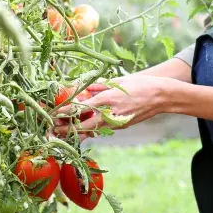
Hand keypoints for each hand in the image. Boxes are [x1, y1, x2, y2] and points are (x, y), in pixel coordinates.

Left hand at [52, 75, 172, 139]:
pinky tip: (82, 128)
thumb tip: (82, 87)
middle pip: (82, 125)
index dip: (64, 112)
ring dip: (76, 131)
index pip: (80, 107)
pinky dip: (90, 129)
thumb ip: (99, 86)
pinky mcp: (121, 126)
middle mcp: (109, 113)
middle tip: (52, 129)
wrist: (161, 96)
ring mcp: (116, 122)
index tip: (52, 113)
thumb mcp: (117, 81)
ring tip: (62, 131)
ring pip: (91, 130)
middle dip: (66, 128)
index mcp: (107, 99)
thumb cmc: (140, 84)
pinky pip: (102, 128)